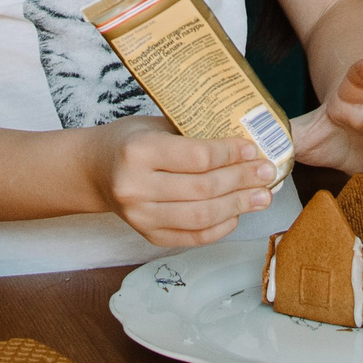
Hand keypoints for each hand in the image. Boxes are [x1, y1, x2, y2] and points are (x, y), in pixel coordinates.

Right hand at [88, 115, 279, 248]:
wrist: (95, 170)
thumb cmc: (130, 141)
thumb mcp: (156, 125)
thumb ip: (194, 135)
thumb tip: (246, 146)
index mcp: (137, 151)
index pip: (197, 157)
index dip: (231, 155)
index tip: (253, 149)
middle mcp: (135, 187)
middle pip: (203, 189)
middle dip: (242, 181)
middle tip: (267, 173)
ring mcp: (140, 216)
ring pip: (202, 217)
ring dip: (238, 206)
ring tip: (262, 197)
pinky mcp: (147, 236)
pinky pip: (193, 237)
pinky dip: (220, 227)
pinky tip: (237, 214)